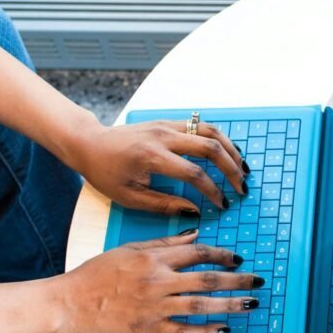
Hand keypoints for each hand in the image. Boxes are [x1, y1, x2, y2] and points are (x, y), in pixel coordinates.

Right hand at [51, 231, 263, 332]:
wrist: (72, 301)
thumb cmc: (99, 272)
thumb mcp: (131, 248)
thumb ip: (165, 243)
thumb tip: (197, 234)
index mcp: (154, 259)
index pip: (197, 253)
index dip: (222, 255)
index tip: (239, 258)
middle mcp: (158, 282)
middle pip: (207, 279)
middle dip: (237, 279)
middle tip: (258, 281)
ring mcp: (155, 307)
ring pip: (202, 305)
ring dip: (230, 304)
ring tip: (251, 303)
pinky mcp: (149, 329)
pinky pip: (184, 332)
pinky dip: (206, 332)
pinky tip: (224, 330)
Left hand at [66, 118, 248, 213]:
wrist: (89, 143)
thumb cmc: (106, 173)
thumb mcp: (129, 196)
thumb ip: (164, 204)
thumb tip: (195, 211)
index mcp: (152, 157)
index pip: (194, 173)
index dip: (213, 191)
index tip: (223, 204)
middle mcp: (163, 137)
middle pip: (210, 147)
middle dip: (231, 169)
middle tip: (242, 187)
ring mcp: (168, 125)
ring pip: (211, 131)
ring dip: (231, 150)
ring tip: (243, 168)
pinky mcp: (169, 122)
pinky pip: (202, 126)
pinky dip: (220, 139)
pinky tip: (229, 153)